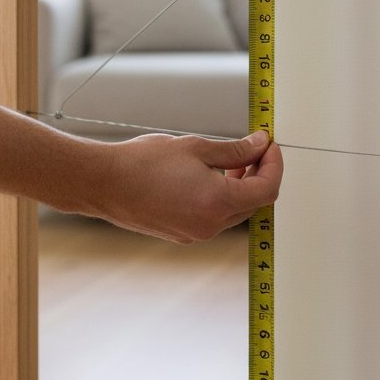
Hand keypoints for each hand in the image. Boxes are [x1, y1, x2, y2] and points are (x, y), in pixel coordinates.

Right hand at [93, 130, 283, 242]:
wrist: (105, 183)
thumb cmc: (145, 162)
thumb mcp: (197, 147)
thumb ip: (235, 150)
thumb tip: (261, 145)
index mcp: (217, 203)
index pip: (267, 190)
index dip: (275, 165)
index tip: (270, 145)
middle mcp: (210, 226)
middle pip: (255, 203)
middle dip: (261, 175)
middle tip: (256, 147)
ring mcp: (195, 234)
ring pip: (236, 212)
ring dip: (242, 187)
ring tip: (233, 160)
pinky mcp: (182, 234)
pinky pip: (216, 218)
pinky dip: (223, 198)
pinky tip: (213, 176)